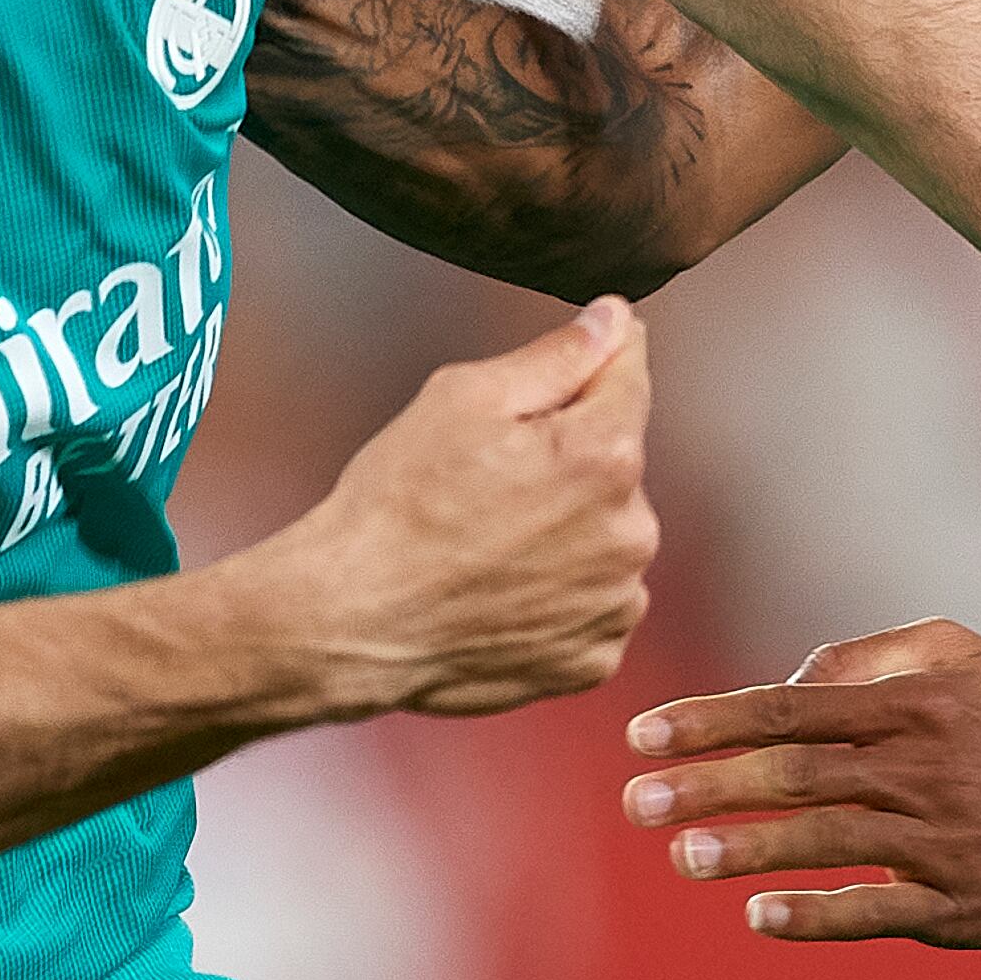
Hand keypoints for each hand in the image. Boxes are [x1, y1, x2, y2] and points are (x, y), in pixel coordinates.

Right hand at [265, 297, 661, 717]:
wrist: (349, 621)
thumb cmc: (396, 504)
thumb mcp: (463, 399)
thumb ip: (556, 356)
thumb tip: (615, 320)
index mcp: (606, 454)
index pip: (629, 376)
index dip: (592, 361)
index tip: (563, 368)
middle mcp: (631, 531)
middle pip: (615, 463)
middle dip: (567, 459)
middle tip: (487, 482)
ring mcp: (615, 603)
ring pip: (606, 536)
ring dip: (567, 530)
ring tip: (487, 545)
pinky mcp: (595, 659)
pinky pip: (592, 604)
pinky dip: (558, 595)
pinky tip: (499, 591)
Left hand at [617, 619, 980, 947]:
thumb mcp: (966, 657)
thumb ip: (871, 657)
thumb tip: (789, 685)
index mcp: (918, 704)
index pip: (790, 709)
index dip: (711, 721)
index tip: (643, 736)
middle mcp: (925, 769)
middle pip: (796, 775)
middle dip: (709, 786)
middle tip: (637, 802)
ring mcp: (944, 843)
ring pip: (828, 842)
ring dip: (749, 849)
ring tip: (682, 855)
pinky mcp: (965, 908)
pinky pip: (877, 912)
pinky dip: (816, 915)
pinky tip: (760, 916)